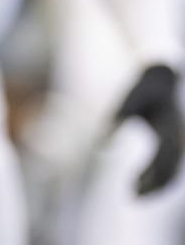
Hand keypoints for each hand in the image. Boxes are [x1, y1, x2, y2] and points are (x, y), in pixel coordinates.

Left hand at [114, 63, 183, 195]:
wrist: (160, 77)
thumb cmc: (140, 89)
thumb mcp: (125, 103)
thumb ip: (114, 122)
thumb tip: (99, 148)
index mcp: (169, 127)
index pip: (164, 159)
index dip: (150, 177)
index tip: (133, 189)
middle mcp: (178, 137)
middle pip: (171, 170)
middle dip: (154, 187)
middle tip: (132, 197)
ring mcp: (177, 141)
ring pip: (171, 171)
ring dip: (155, 185)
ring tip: (133, 194)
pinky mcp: (172, 143)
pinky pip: (168, 166)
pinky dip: (155, 177)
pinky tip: (138, 183)